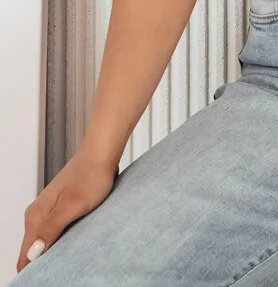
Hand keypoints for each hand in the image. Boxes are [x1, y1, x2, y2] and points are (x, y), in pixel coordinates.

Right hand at [16, 148, 118, 273]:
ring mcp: (48, 210)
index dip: (32, 272)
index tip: (45, 280)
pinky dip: (61, 241)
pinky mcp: (60, 207)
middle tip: (60, 274)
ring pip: (44, 241)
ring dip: (53, 253)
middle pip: (33, 251)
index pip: (25, 256)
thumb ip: (51, 228)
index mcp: (36, 217)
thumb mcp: (73, 205)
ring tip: (68, 261)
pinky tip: (73, 244)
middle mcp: (37, 214)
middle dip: (43, 265)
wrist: (102, 153)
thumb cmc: (91, 175)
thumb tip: (33, 253)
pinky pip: (54, 232)